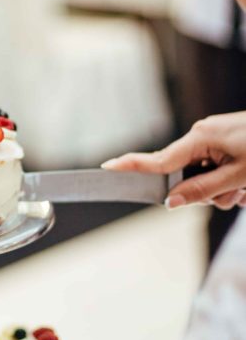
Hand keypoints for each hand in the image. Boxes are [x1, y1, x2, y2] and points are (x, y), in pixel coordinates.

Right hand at [103, 111, 245, 209]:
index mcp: (201, 137)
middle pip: (182, 175)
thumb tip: (172, 202)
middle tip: (234, 194)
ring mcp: (216, 141)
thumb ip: (202, 190)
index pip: (159, 159)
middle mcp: (204, 136)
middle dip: (204, 192)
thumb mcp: (238, 176)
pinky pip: (217, 172)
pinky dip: (231, 184)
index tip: (107, 168)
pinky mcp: (228, 145)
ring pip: (203, 179)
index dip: (132, 166)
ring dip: (224, 192)